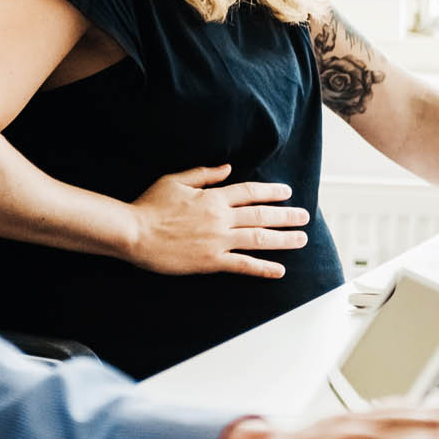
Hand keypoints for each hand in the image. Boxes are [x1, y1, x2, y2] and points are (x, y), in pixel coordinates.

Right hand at [127, 164, 306, 277]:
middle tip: (304, 217)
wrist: (134, 233)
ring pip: (258, 238)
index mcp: (213, 197)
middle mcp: (220, 218)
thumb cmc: (150, 206)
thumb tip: (228, 168)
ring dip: (283, 239)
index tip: (287, 192)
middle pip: (261, 215)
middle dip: (286, 215)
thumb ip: (204, 174)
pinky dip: (263, 267)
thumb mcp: (175, 181)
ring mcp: (218, 241)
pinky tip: (280, 270)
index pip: (250, 192)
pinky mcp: (211, 262)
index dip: (271, 192)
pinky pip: (243, 265)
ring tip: (301, 239)